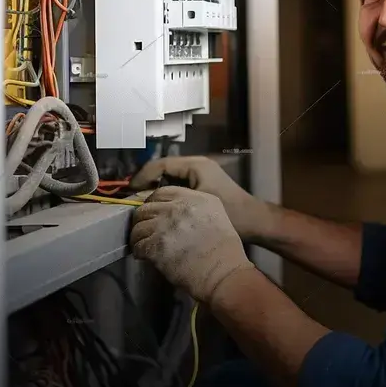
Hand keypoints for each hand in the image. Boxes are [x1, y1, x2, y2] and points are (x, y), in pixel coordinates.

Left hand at [129, 187, 253, 303]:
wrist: (222, 272)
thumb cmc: (224, 249)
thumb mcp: (215, 215)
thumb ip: (193, 207)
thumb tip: (171, 211)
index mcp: (195, 197)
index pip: (161, 192)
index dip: (153, 203)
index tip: (153, 213)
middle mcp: (178, 207)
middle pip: (146, 208)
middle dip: (143, 220)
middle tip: (146, 231)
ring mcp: (166, 225)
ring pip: (138, 227)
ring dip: (139, 236)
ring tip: (145, 245)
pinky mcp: (156, 245)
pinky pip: (138, 245)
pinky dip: (139, 251)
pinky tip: (145, 256)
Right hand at [130, 156, 273, 241]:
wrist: (255, 222)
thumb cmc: (231, 213)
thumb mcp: (197, 206)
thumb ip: (170, 202)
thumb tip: (144, 205)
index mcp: (196, 165)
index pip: (160, 164)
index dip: (142, 177)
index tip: (129, 192)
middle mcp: (197, 165)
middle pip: (163, 169)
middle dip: (146, 183)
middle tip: (132, 200)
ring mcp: (201, 174)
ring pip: (169, 177)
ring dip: (156, 189)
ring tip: (142, 205)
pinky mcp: (203, 184)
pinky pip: (178, 184)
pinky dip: (167, 193)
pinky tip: (159, 208)